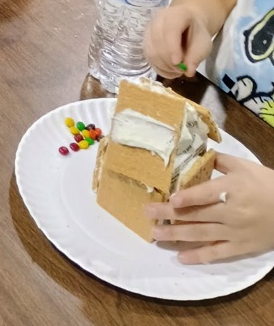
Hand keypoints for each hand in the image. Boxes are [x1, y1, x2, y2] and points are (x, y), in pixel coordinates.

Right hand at [144, 4, 212, 77]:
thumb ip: (197, 56)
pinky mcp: (145, 41)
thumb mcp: (204, 43)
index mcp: (176, 14)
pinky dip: (158, 68)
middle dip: (168, 60)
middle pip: (157, 41)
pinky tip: (169, 71)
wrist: (189, 25)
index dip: (172, 47)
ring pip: (150, 51)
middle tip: (181, 70)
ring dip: (163, 66)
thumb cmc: (197, 33)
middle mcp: (158, 19)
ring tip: (177, 71)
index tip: (179, 63)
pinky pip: (148, 57)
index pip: (170, 29)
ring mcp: (149, 29)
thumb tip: (188, 71)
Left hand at [147, 154, 273, 262]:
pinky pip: (217, 254)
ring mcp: (235, 232)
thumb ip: (219, 161)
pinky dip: (198, 257)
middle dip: (170, 215)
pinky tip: (181, 257)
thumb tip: (196, 153)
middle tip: (148, 213)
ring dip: (176, 235)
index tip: (169, 198)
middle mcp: (231, 212)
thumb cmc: (266, 184)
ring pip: (201, 235)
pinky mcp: (240, 248)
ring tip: (156, 234)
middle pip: (197, 215)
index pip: (206, 194)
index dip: (188, 197)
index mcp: (232, 189)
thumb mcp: (244, 166)